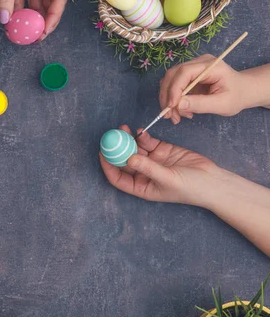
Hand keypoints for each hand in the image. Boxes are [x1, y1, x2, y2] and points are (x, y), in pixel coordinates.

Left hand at [0, 0, 66, 37]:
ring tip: (21, 35)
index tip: (44, 30)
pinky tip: (12, 25)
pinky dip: (17, 15)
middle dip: (41, 23)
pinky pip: (21, 5)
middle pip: (47, 7)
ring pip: (34, 8)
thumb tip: (5, 19)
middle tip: (33, 39)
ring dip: (28, 21)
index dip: (54, 17)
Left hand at [100, 126, 220, 206]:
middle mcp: (144, 174)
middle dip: (117, 149)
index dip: (108, 166)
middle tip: (111, 136)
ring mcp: (153, 161)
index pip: (118, 178)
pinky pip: (148, 142)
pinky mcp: (162, 150)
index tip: (103, 153)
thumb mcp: (167, 179)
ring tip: (124, 128)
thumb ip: (148, 168)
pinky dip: (143, 136)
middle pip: (124, 161)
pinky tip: (140, 131)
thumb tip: (129, 159)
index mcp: (142, 187)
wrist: (213, 181)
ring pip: (135, 149)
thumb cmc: (191, 188)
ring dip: (128, 139)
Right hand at [160, 55, 247, 123]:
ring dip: (168, 99)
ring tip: (177, 116)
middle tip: (168, 116)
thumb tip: (178, 105)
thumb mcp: (222, 104)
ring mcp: (192, 68)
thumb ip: (201, 104)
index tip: (172, 107)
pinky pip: (174, 86)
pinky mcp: (188, 76)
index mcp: (210, 65)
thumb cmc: (237, 96)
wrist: (243, 91)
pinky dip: (173, 99)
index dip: (174, 89)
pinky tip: (182, 110)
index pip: (184, 72)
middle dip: (167, 96)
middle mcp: (198, 63)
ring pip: (170, 81)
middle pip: (172, 75)